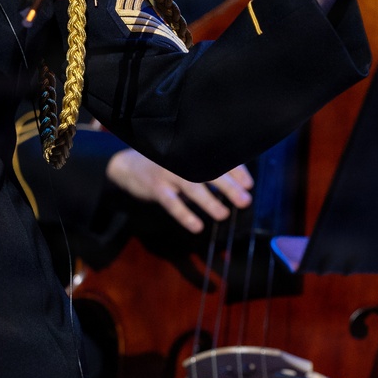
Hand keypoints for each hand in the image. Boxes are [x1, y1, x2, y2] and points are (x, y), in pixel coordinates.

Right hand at [105, 149, 252, 234]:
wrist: (127, 166)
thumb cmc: (164, 165)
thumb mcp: (184, 162)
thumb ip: (206, 168)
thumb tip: (239, 184)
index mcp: (192, 151)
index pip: (219, 158)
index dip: (237, 171)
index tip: (249, 184)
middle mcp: (182, 158)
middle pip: (209, 171)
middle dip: (229, 187)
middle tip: (245, 200)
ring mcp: (168, 172)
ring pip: (192, 186)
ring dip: (210, 201)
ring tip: (223, 214)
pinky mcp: (156, 186)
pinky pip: (172, 203)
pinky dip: (185, 214)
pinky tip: (197, 226)